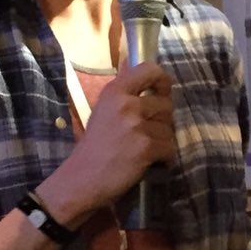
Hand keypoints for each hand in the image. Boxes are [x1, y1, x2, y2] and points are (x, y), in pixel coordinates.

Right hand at [39, 60, 174, 223]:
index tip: (161, 93)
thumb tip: (149, 80)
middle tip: (147, 135)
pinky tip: (149, 163)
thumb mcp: (104, 111)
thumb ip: (125, 96)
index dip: (162, 81)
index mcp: (115, 91)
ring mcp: (136, 125)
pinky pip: (169, 148)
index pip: (149, 70)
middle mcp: (126, 103)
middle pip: (166, 104)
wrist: (80, 179)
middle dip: (162, 121)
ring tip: (144, 151)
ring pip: (169, 129)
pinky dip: (164, 158)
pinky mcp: (146, 147)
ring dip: (162, 142)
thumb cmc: (93, 147)